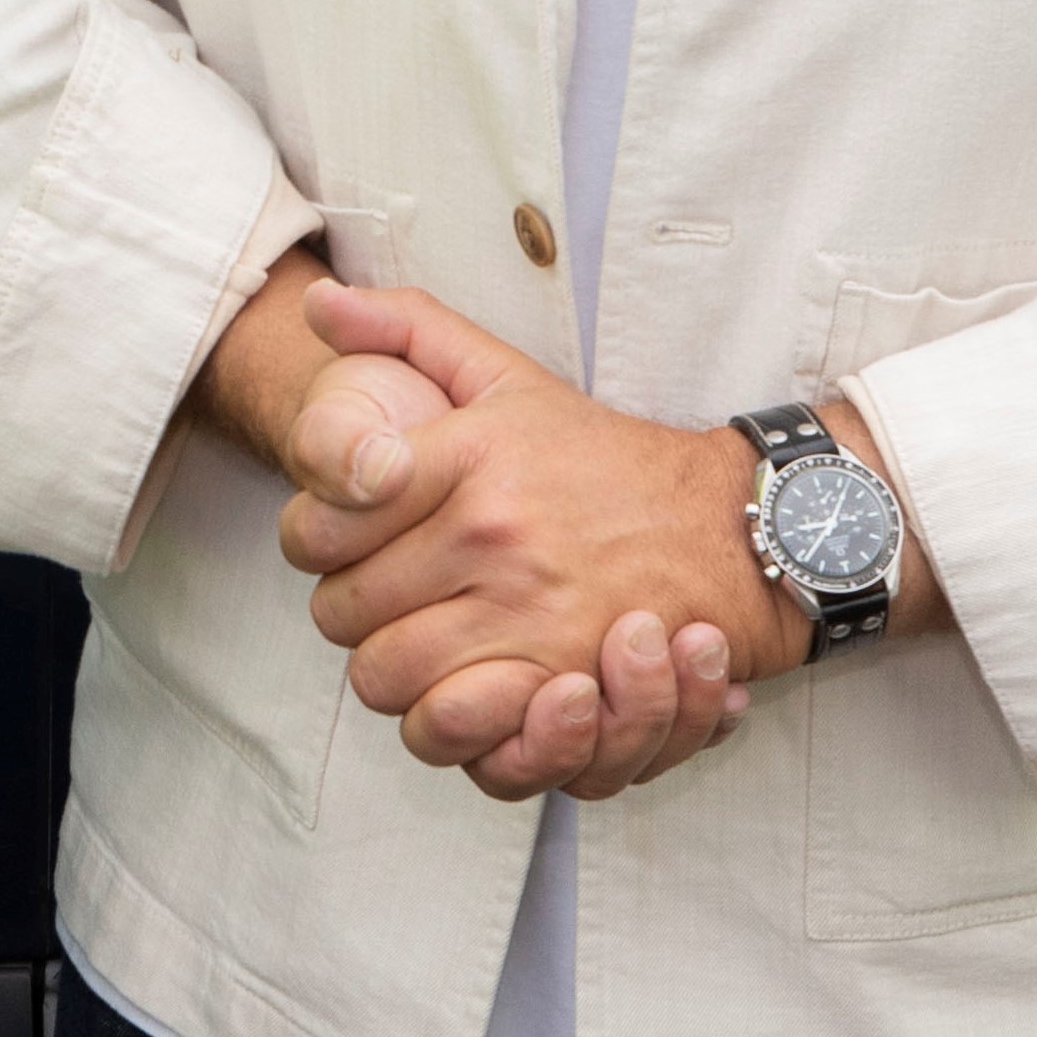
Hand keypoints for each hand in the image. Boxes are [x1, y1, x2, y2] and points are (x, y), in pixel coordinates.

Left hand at [284, 282, 904, 799]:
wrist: (724, 528)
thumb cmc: (600, 454)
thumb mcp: (506, 373)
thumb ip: (406, 329)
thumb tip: (318, 304)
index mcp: (465, 460)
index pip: (318, 527)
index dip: (312, 541)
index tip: (339, 540)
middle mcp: (491, 538)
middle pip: (341, 615)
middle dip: (348, 610)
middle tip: (381, 597)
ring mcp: (528, 617)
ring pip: (387, 682)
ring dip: (390, 671)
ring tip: (417, 643)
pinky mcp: (564, 686)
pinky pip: (455, 733)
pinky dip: (445, 724)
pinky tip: (460, 689)